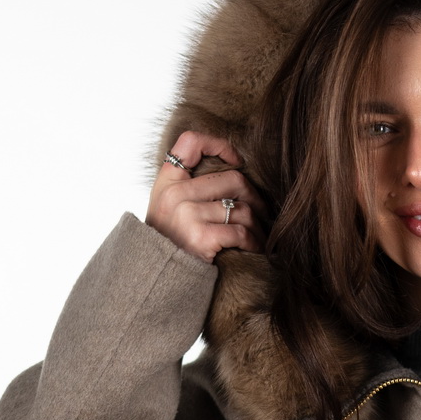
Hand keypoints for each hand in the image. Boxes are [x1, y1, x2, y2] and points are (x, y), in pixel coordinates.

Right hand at [146, 131, 263, 262]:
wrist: (158, 277)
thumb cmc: (172, 241)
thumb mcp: (169, 205)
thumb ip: (191, 185)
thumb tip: (234, 167)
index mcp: (167, 181)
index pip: (190, 142)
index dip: (219, 144)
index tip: (237, 160)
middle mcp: (175, 195)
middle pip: (233, 179)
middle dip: (255, 198)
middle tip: (262, 213)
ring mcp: (187, 215)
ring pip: (242, 209)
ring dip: (258, 225)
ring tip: (259, 235)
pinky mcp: (201, 237)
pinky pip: (241, 231)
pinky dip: (254, 241)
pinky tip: (254, 248)